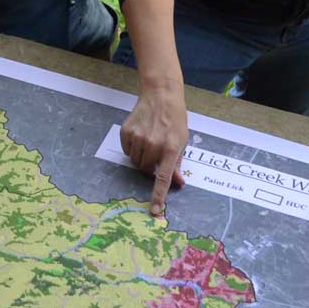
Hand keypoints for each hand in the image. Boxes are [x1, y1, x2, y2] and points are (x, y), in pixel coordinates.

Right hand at [117, 84, 187, 214]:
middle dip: (150, 166)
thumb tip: (178, 183)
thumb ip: (178, 163)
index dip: (159, 196)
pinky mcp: (126, 131)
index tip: (155, 212)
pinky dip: (132, 148)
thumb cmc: (175, 119)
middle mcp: (154, 144)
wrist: (161, 95)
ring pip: (135, 161)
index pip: (163, 178)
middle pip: (145, 170)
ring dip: (141, 157)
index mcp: (171, 148)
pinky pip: (126, 150)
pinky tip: (140, 135)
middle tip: (156, 153)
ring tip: (149, 142)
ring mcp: (138, 137)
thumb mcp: (182, 141)